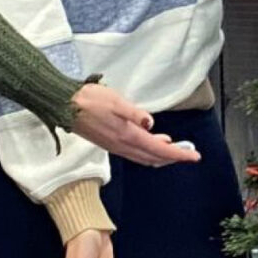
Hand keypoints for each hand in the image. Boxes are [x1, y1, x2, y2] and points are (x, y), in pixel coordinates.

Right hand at [70, 83, 200, 165]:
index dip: (179, 154)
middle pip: (154, 158)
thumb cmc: (88, 100)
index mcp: (127, 135)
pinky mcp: (109, 143)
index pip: (159, 150)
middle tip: (189, 153)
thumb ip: (135, 113)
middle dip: (173, 157)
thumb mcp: (116, 100)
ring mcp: (115, 146)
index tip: (194, 156)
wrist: (63, 105)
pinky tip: (152, 142)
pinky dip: (149, 152)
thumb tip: (151, 123)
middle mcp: (122, 145)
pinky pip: (135, 153)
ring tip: (175, 149)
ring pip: (145, 157)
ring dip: (161, 156)